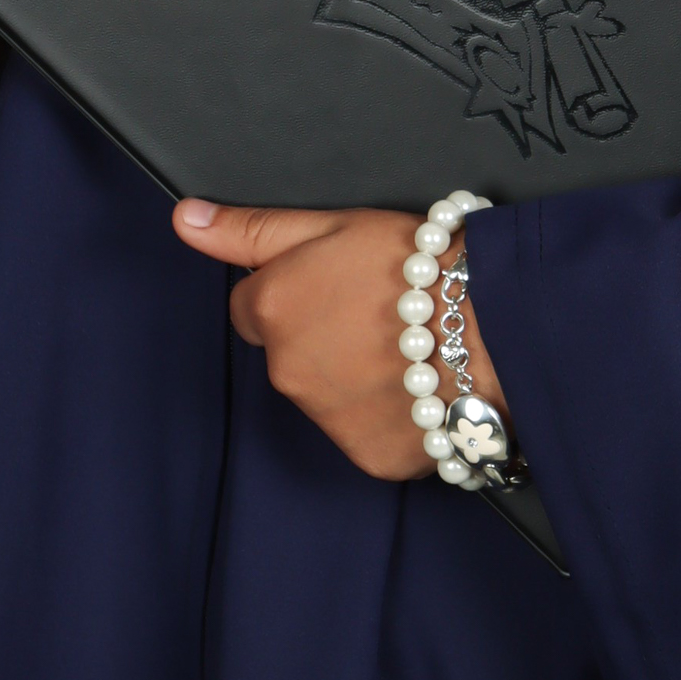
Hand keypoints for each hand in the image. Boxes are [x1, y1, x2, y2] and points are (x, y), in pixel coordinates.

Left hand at [172, 200, 510, 480]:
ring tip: (409, 344)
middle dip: (323, 332)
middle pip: (289, 352)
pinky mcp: (369, 458)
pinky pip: (366, 432)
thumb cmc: (421, 265)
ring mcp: (328, 422)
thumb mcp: (333, 224)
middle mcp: (288, 373)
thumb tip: (185, 221)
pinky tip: (421, 383)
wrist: (495, 326)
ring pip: (326, 394)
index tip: (339, 280)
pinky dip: (387, 413)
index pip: (252, 306)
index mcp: (274, 310)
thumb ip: (252, 229)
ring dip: (353, 373)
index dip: (296, 288)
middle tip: (380, 308)